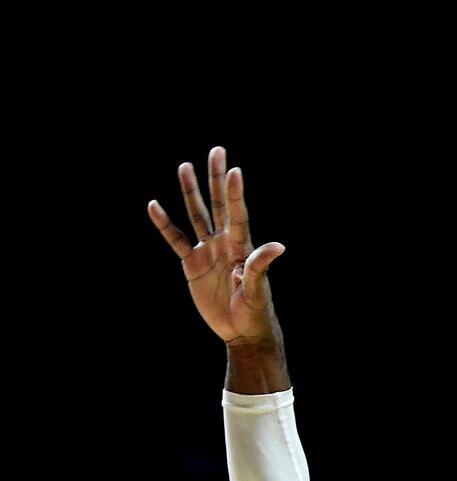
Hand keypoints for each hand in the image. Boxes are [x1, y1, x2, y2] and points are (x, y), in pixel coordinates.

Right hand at [149, 147, 283, 344]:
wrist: (240, 330)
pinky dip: (164, 224)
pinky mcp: (192, 264)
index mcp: (242, 247)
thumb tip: (278, 246)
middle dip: (216, 179)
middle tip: (217, 151)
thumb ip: (260, 267)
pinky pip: (175, 240)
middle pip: (218, 204)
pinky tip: (154, 205)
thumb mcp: (258, 290)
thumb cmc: (255, 311)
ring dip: (190, 192)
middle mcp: (225, 242)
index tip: (234, 169)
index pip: (237, 214)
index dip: (235, 193)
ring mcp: (208, 251)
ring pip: (197, 215)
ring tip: (185, 166)